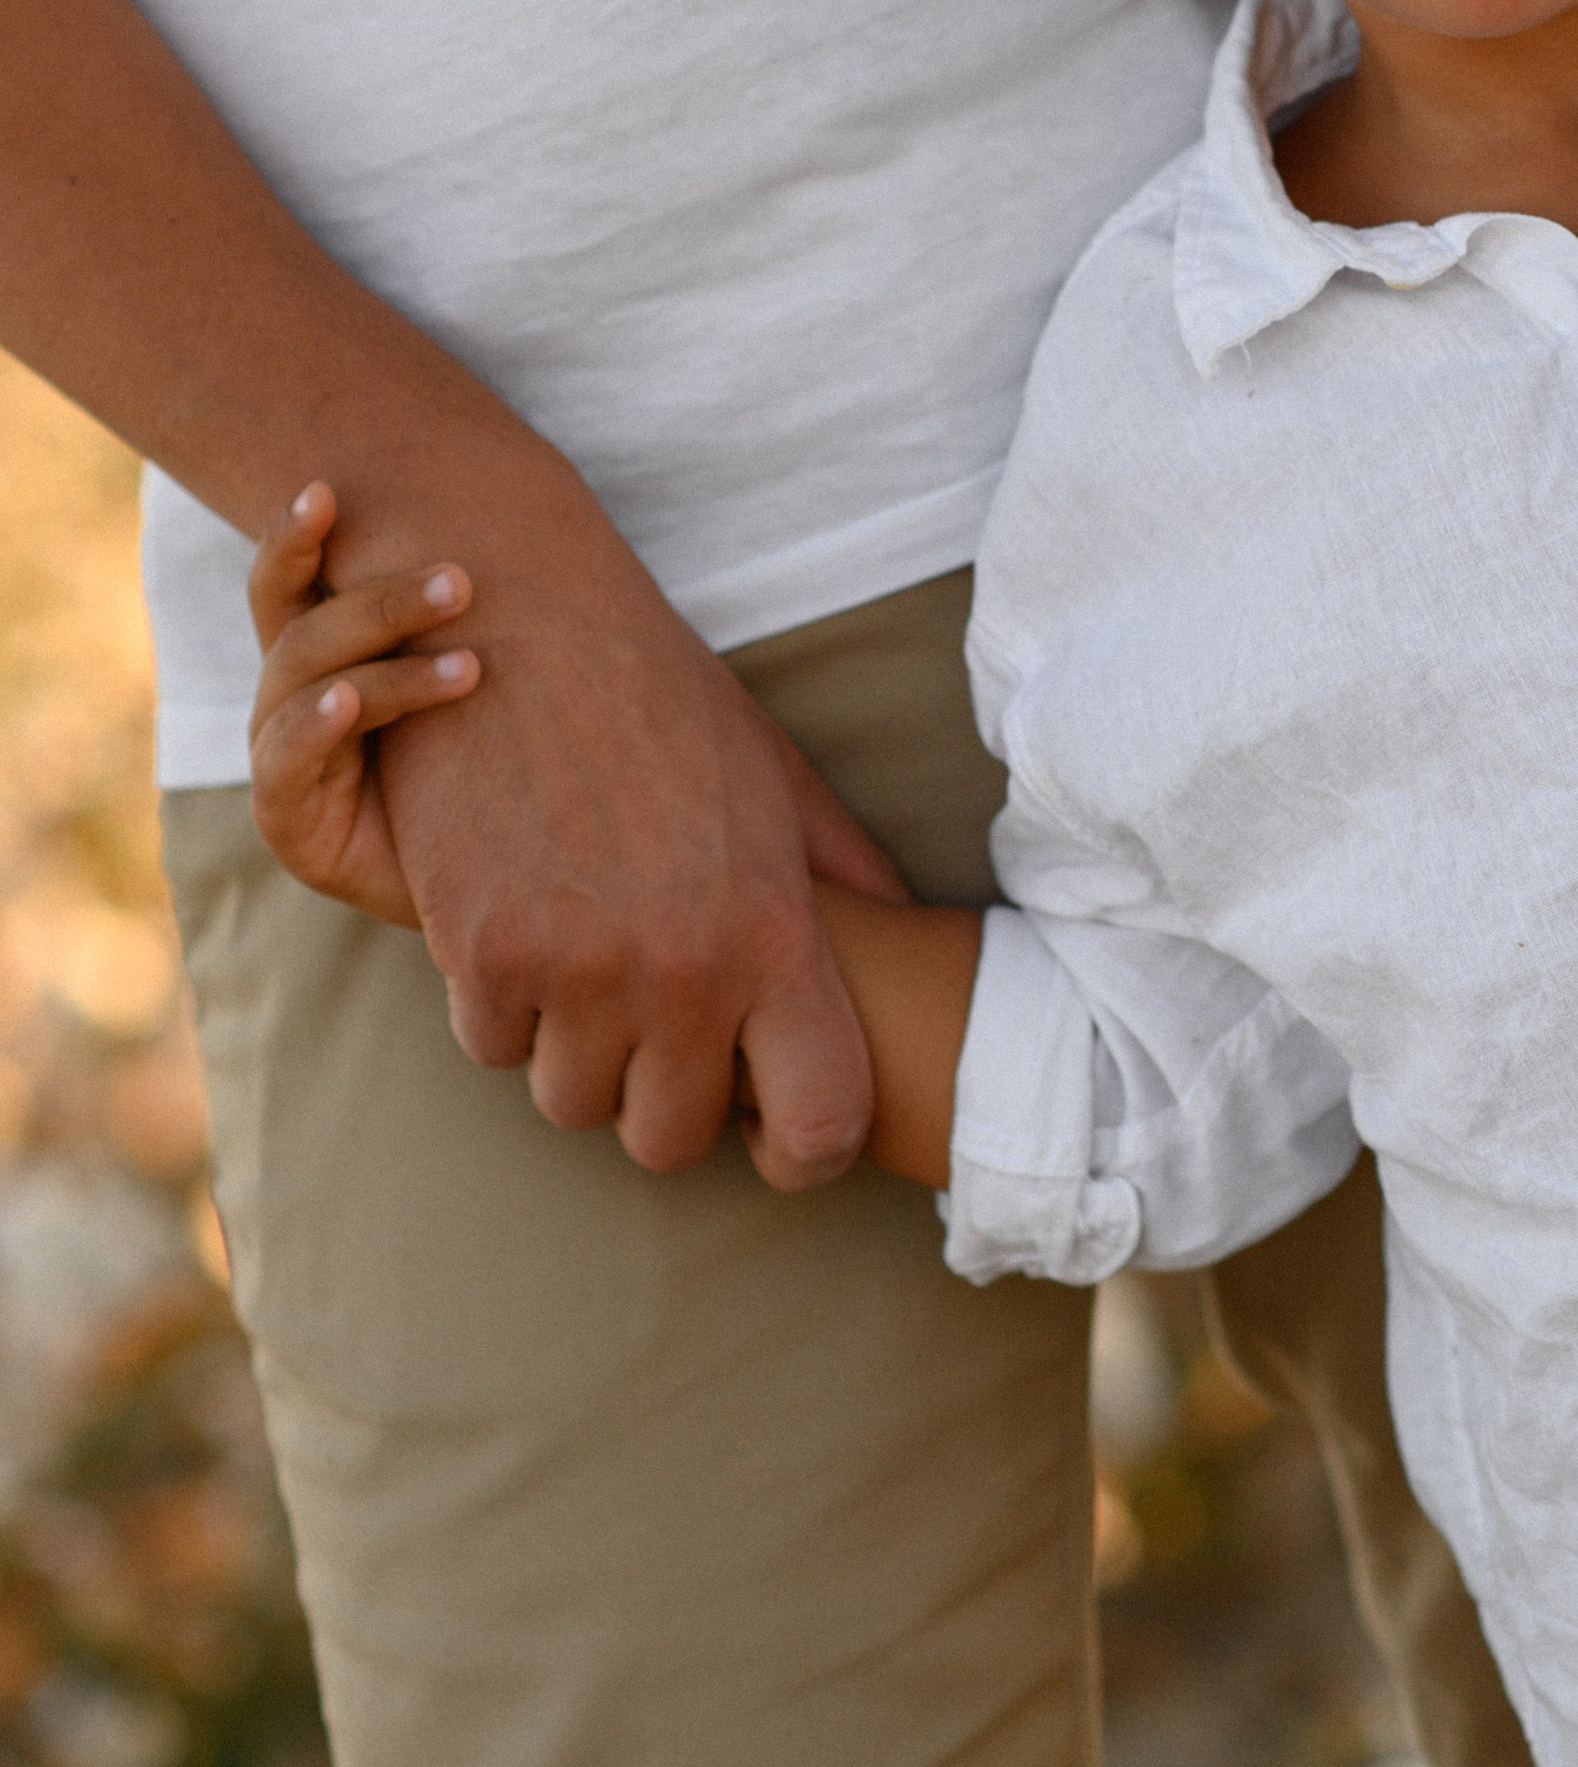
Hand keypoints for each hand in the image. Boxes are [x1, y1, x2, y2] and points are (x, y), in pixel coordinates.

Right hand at [247, 462, 910, 1186]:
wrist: (517, 616)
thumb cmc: (657, 695)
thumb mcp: (773, 776)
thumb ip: (841, 873)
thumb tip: (907, 934)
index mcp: (772, 934)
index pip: (822, 1125)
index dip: (802, 1151)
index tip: (774, 1131)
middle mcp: (680, 971)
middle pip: (668, 1140)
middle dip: (663, 1099)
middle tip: (657, 1026)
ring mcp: (574, 970)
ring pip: (570, 1100)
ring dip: (576, 1050)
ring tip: (586, 959)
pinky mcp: (481, 952)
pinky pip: (492, 1045)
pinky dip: (500, 1004)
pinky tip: (518, 920)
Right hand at [249, 487, 481, 921]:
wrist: (497, 888)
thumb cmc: (490, 774)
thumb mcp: (488, 695)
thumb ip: (486, 627)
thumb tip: (565, 534)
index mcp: (330, 652)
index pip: (295, 580)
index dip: (296, 534)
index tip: (326, 486)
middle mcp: (294, 694)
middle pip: (309, 623)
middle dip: (384, 599)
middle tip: (464, 581)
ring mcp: (283, 754)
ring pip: (309, 681)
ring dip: (389, 665)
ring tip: (469, 665)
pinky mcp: (288, 820)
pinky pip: (289, 758)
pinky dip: (320, 724)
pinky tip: (350, 703)